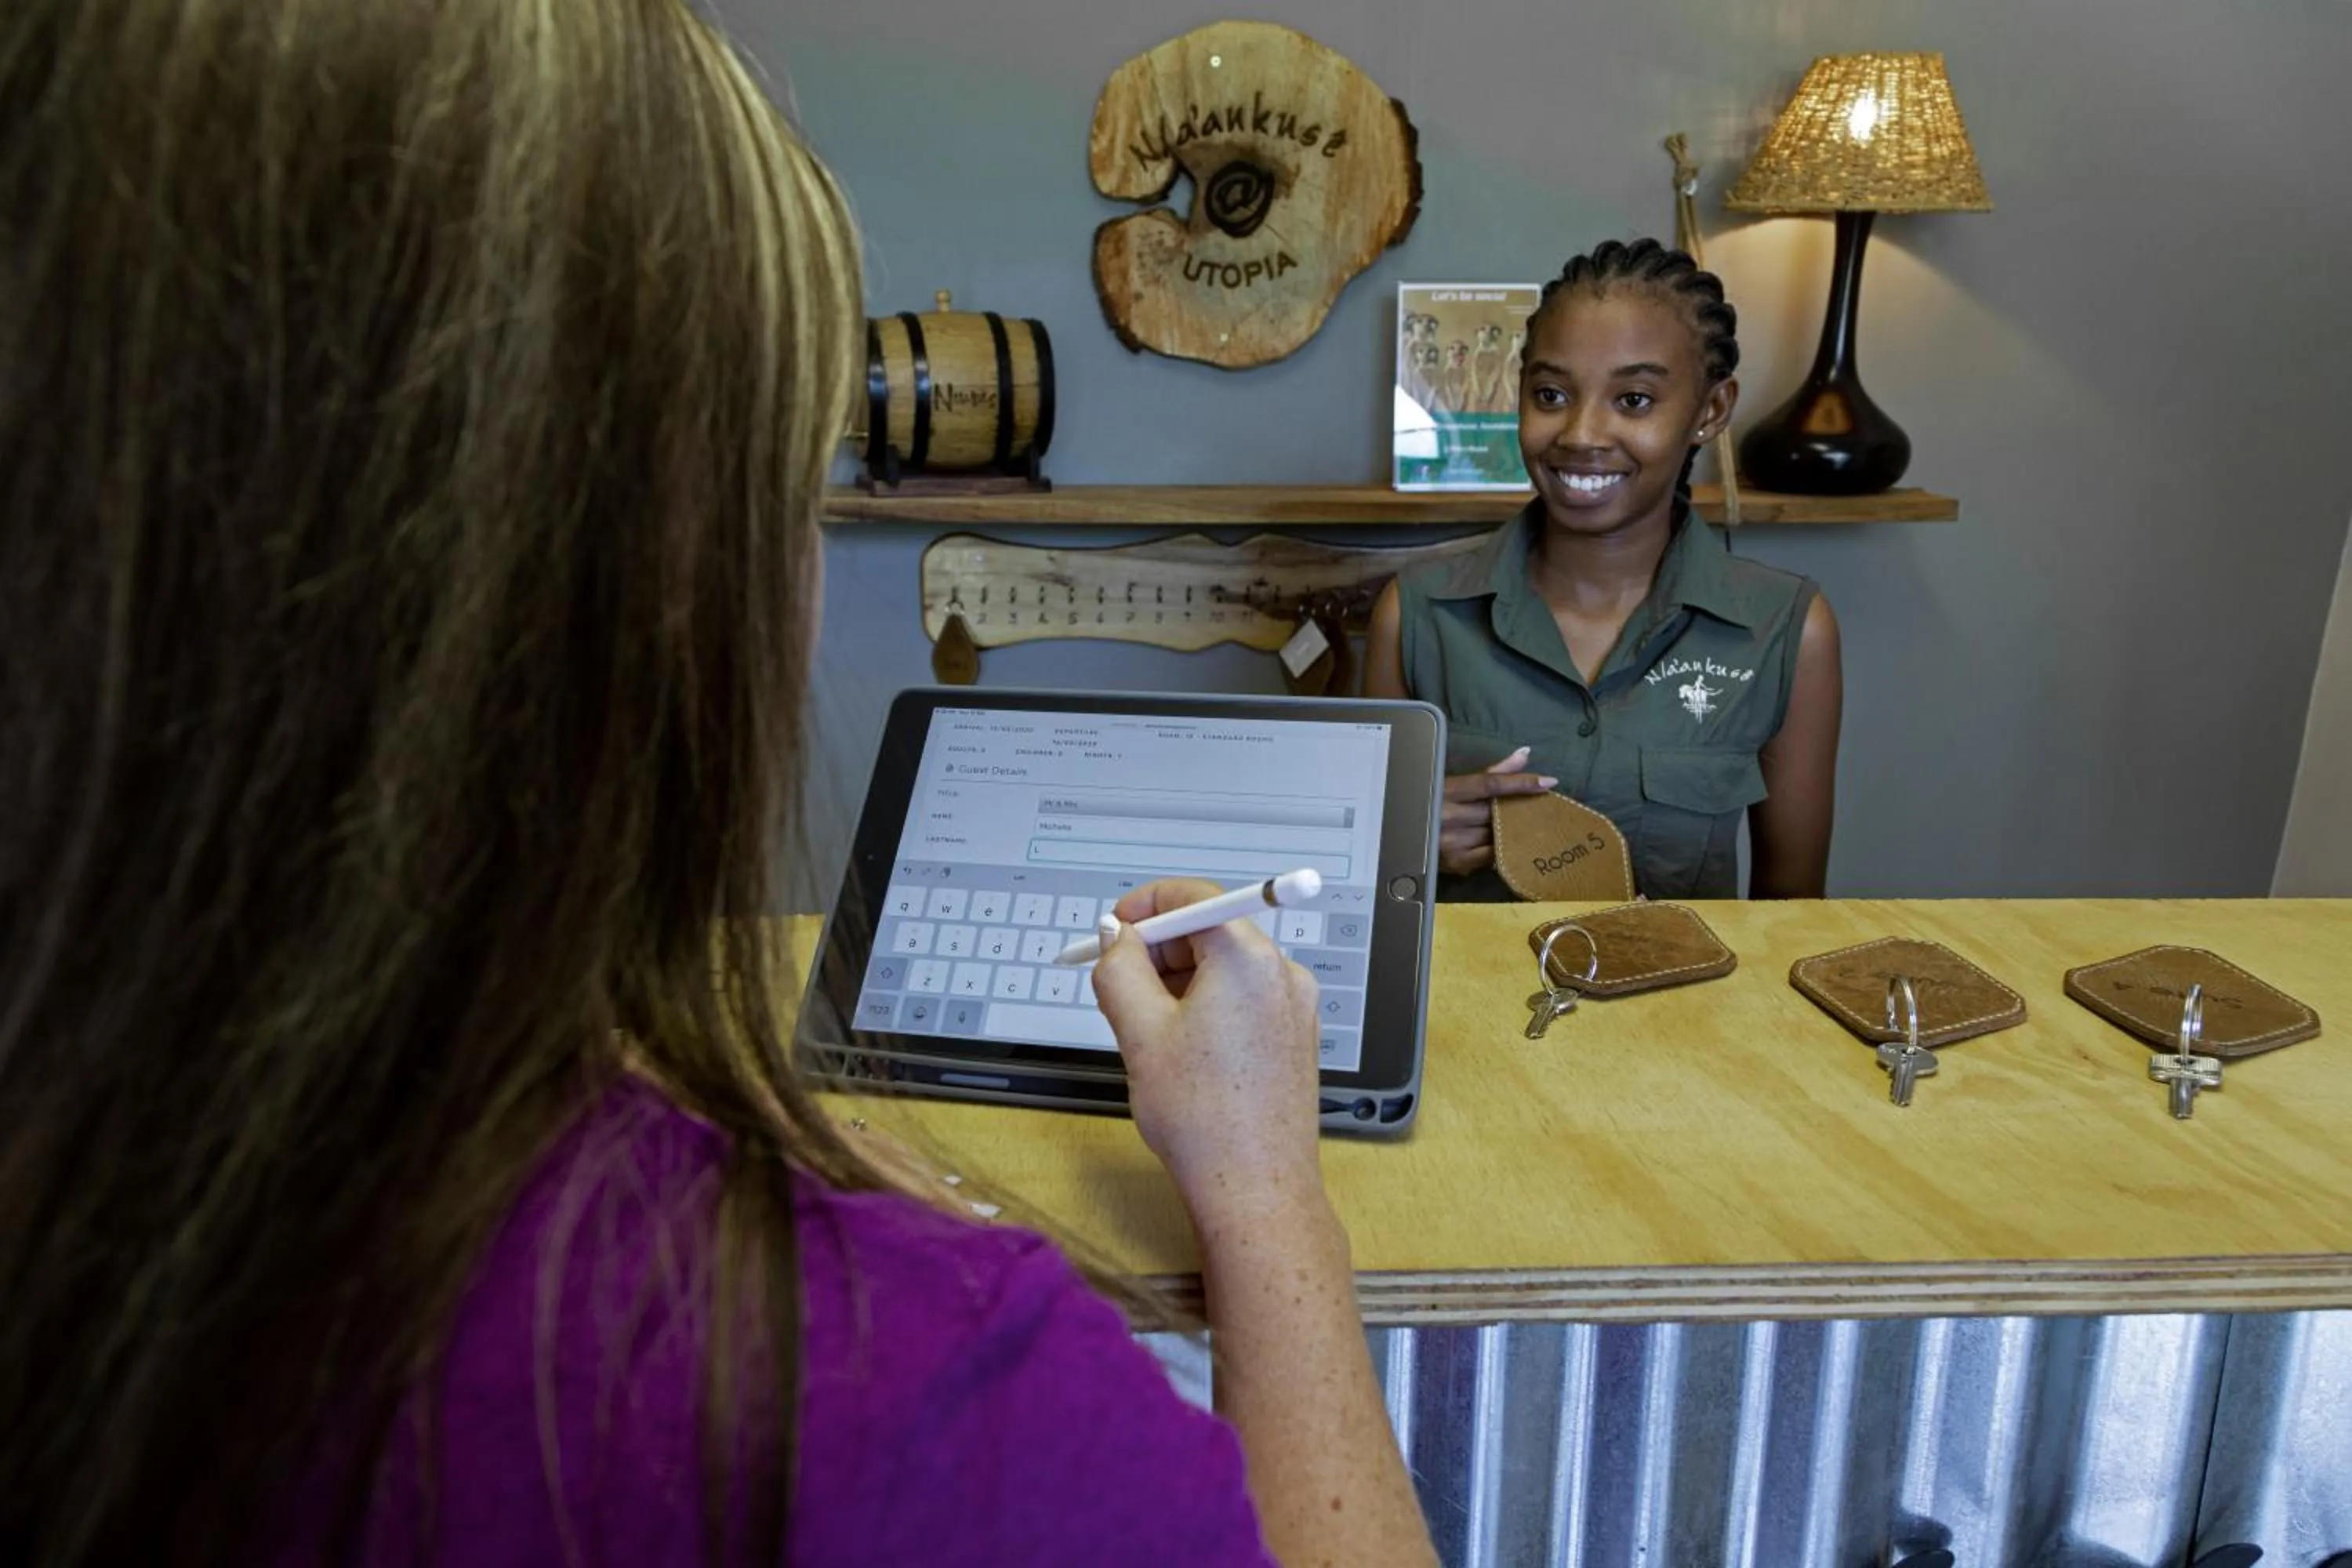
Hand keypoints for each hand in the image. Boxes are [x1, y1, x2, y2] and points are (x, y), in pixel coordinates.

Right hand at [1090, 879, 1324, 1228]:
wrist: (1254, 1188)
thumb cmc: (1204, 1119)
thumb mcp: (1140, 1033)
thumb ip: (1120, 969)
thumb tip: (1113, 936)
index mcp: (1248, 960)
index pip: (1194, 897)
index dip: (1144, 906)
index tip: (1113, 929)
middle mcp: (1282, 974)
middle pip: (1212, 930)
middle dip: (1159, 949)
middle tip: (1118, 982)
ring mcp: (1294, 1006)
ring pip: (1225, 967)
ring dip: (1180, 980)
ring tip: (1147, 1028)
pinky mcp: (1295, 1036)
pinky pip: (1244, 998)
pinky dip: (1206, 1004)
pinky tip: (1180, 1046)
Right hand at [1438, 746, 1557, 875]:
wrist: (1398, 836)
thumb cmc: (1432, 803)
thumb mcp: (1456, 784)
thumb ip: (1492, 772)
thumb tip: (1525, 754)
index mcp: (1446, 790)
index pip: (1489, 784)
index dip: (1520, 782)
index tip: (1549, 782)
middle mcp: (1447, 816)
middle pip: (1496, 811)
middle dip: (1519, 808)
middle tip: (1541, 806)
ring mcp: (1452, 843)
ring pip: (1497, 834)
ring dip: (1513, 829)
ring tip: (1527, 824)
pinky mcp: (1457, 863)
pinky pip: (1492, 855)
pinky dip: (1503, 847)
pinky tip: (1508, 842)